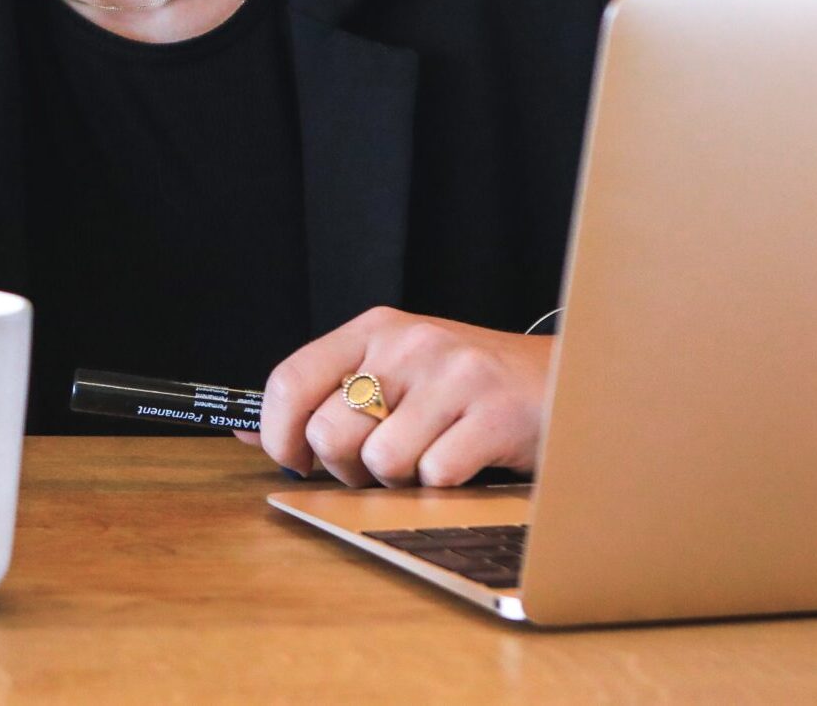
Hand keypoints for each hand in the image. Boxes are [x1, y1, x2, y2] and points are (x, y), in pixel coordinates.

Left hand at [237, 307, 553, 487]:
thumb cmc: (471, 388)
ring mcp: (453, 374)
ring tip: (428, 461)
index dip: (278, 434)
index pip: (290, 378)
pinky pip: (435, 475)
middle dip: (347, 469)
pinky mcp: (494, 412)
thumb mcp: (396, 375)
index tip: (295, 462)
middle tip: (379, 467)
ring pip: (381, 460)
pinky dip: (443, 488)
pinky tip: (466, 465)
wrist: (572, 379)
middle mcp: (409, 342)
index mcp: (375, 328)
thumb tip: (244, 434)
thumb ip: (326, 398)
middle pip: (330, 430)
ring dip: (399, 481)